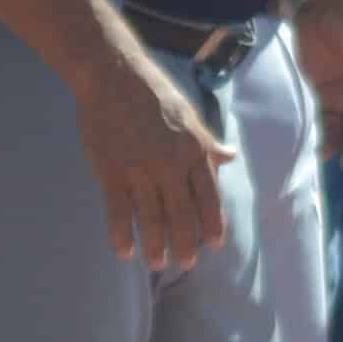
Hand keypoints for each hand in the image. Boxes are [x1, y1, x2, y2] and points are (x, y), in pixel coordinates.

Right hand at [80, 46, 238, 269]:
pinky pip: (119, 212)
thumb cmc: (154, 95)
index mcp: (194, 152)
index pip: (209, 198)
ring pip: (152, 219)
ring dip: (156, 246)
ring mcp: (141, 171)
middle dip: (186, 244)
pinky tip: (125, 252)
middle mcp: (171, 166)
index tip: (214, 244)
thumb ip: (207, 144)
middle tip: (187, 264)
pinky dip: (122, 235)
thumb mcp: (191, 117)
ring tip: (157, 264)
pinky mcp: (112, 173)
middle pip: (183, 215)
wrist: (114, 77)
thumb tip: (230, 157)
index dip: (213, 224)